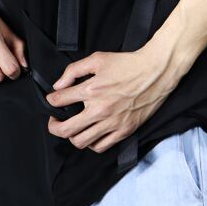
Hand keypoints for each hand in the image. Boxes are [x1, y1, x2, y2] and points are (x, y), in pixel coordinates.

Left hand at [43, 43, 177, 152]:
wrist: (155, 73)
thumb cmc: (127, 64)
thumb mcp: (97, 59)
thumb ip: (73, 70)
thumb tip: (58, 85)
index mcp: (91, 89)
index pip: (59, 101)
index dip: (51, 101)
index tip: (52, 100)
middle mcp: (99, 109)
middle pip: (65, 129)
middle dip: (53, 126)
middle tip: (54, 122)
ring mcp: (112, 123)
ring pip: (80, 141)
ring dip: (71, 136)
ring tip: (72, 129)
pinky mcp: (123, 131)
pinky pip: (100, 147)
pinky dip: (90, 144)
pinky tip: (90, 135)